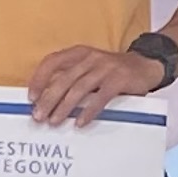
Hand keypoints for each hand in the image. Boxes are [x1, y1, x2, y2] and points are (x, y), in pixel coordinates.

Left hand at [26, 43, 160, 126]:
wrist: (146, 66)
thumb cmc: (112, 72)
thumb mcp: (90, 68)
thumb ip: (73, 78)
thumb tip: (48, 101)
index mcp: (79, 53)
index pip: (52, 62)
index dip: (40, 79)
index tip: (31, 97)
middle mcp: (90, 58)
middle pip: (63, 79)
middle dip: (49, 99)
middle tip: (38, 116)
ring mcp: (105, 68)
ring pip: (79, 88)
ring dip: (64, 107)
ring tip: (55, 122)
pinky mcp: (119, 80)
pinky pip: (100, 97)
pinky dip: (88, 111)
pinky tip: (80, 122)